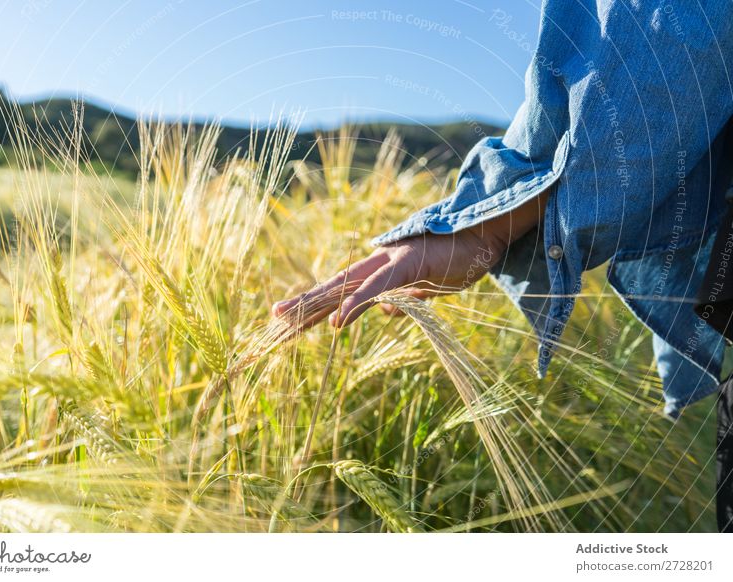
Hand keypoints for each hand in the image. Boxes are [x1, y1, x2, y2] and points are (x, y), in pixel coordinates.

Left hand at [271, 190, 548, 328]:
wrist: (483, 238)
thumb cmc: (455, 262)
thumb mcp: (425, 290)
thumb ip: (403, 299)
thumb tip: (387, 313)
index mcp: (378, 273)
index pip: (339, 292)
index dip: (314, 307)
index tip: (289, 324)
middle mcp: (375, 264)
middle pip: (332, 288)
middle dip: (302, 305)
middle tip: (271, 318)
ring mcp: (388, 262)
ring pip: (344, 286)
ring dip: (315, 304)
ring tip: (287, 319)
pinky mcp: (406, 264)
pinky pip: (376, 288)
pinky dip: (356, 305)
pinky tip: (338, 323)